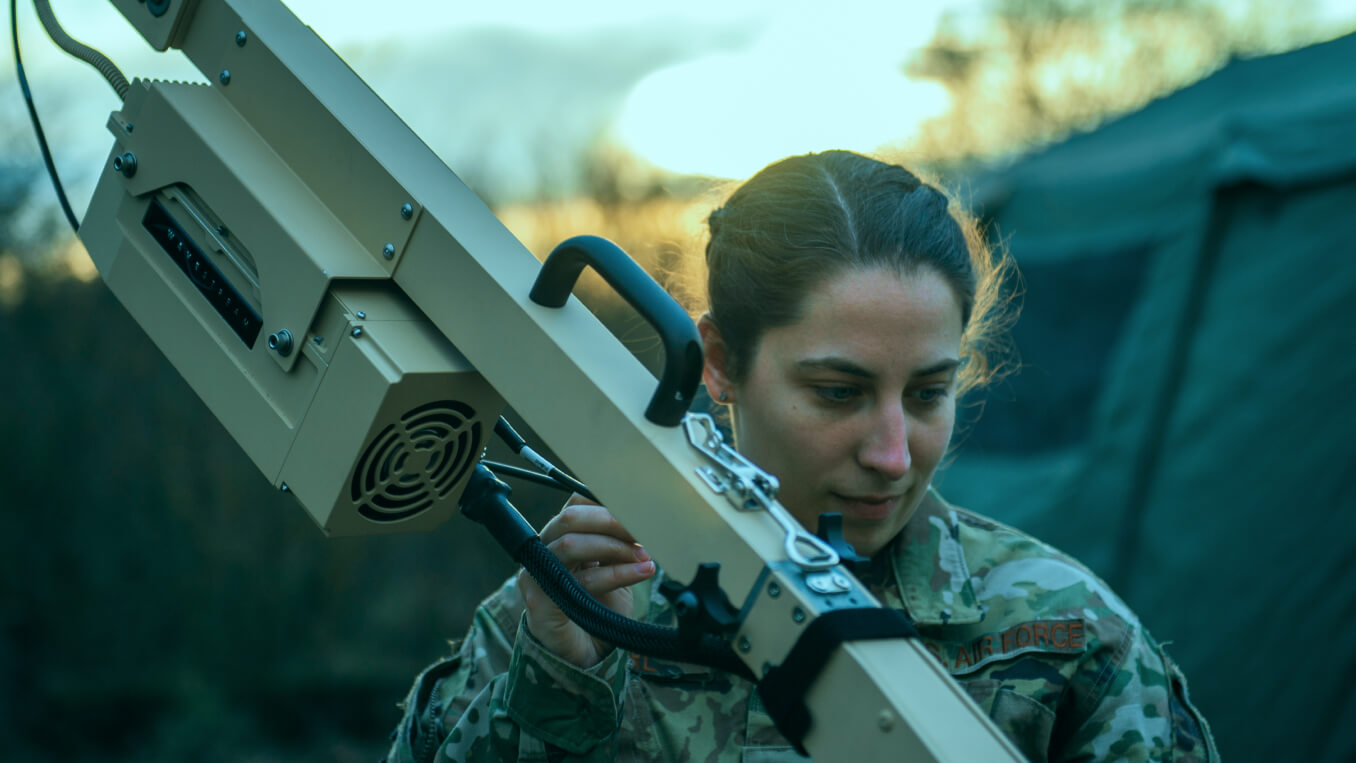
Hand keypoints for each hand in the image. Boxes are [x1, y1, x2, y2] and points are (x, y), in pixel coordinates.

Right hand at [518, 494, 655, 668]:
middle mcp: (544, 552)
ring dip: (615, 547)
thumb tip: (642, 518)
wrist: (580, 656)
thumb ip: (616, 543)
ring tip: (645, 556)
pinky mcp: (542, 599)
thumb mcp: (610, 568)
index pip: (575, 505)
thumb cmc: (596, 609)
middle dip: (611, 521)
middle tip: (642, 530)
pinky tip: (641, 572)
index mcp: (559, 539)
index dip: (605, 502)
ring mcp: (538, 574)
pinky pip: (582, 579)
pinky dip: (617, 573)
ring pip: (572, 544)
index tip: (636, 510)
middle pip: (570, 518)